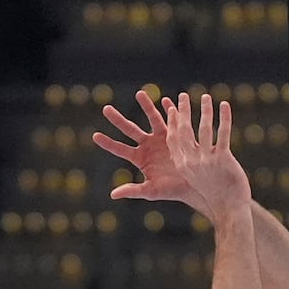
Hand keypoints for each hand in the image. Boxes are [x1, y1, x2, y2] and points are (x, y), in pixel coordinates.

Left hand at [92, 89, 208, 212]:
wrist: (194, 186)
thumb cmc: (171, 191)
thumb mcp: (151, 191)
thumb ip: (133, 190)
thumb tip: (113, 194)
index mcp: (139, 158)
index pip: (120, 149)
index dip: (108, 142)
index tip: (95, 136)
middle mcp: (148, 145)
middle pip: (129, 129)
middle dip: (117, 119)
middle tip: (106, 109)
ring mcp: (162, 138)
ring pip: (152, 118)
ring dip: (146, 106)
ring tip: (139, 93)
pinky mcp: (177, 135)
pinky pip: (173, 120)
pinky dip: (170, 110)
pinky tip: (167, 101)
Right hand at [161, 93, 249, 211]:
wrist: (228, 207)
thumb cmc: (210, 192)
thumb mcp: (193, 176)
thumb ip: (186, 159)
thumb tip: (181, 148)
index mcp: (182, 164)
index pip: (173, 137)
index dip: (172, 121)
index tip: (171, 106)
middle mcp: (192, 161)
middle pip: (185, 130)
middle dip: (183, 110)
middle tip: (183, 95)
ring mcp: (207, 160)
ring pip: (204, 128)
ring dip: (204, 110)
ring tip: (205, 96)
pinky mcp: (224, 159)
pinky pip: (223, 133)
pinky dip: (224, 117)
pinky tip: (225, 105)